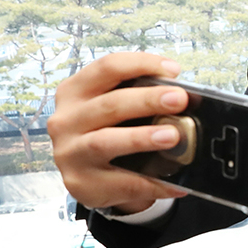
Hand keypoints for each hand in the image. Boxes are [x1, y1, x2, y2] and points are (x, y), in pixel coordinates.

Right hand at [48, 53, 189, 212]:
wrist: (91, 177)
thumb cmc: (109, 132)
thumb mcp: (115, 110)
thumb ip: (138, 98)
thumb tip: (181, 96)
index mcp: (75, 92)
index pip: (106, 68)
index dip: (140, 64)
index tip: (173, 70)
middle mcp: (66, 120)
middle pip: (109, 104)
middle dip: (147, 100)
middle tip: (179, 99)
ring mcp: (70, 153)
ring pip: (105, 141)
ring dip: (141, 137)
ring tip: (172, 136)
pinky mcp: (81, 183)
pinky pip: (121, 182)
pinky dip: (152, 182)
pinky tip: (175, 183)